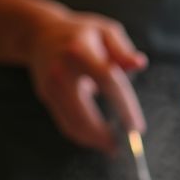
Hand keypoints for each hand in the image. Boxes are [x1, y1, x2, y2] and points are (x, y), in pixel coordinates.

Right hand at [27, 11, 147, 151]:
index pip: (108, 80)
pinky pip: (65, 123)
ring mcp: (51, 85)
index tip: (137, 127)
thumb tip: (140, 64)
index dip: (124, 106)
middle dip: (104, 135)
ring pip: (72, 123)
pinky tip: (96, 140)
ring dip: (93, 140)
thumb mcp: (104, 31)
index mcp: (80, 50)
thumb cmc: (81, 33)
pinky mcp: (46, 96)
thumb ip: (122, 50)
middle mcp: (62, 70)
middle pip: (84, 112)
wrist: (39, 34)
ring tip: (111, 147)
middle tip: (124, 146)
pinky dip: (82, 136)